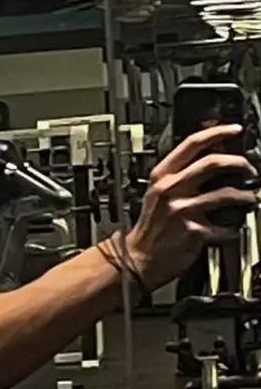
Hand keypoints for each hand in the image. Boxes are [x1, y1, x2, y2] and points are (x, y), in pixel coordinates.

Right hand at [127, 124, 257, 290]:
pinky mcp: (194, 232)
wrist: (138, 258)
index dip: (217, 133)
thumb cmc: (150, 227)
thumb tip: (211, 161)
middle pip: (212, 163)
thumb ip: (179, 176)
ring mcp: (183, 210)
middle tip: (249, 169)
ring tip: (251, 199)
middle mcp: (171, 189)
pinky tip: (232, 229)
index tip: (234, 130)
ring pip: (226, 194)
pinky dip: (234, 229)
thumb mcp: (157, 193)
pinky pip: (226, 227)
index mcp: (161, 176)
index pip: (191, 144)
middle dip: (239, 163)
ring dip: (246, 197)